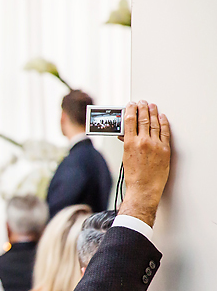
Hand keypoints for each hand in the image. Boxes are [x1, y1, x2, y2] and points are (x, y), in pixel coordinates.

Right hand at [118, 101, 171, 226]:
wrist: (144, 188)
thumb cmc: (133, 176)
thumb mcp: (125, 157)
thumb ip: (127, 143)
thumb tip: (126, 133)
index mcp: (130, 143)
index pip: (130, 121)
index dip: (130, 110)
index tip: (131, 105)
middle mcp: (143, 142)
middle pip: (143, 119)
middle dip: (142, 108)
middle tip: (142, 102)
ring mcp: (155, 144)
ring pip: (154, 123)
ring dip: (153, 112)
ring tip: (152, 106)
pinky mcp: (165, 149)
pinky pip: (165, 132)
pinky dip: (163, 123)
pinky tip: (162, 117)